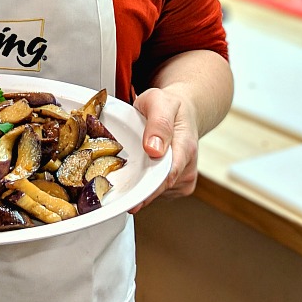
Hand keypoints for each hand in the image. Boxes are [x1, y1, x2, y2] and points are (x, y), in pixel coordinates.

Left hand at [129, 85, 198, 212]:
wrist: (181, 112)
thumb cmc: (169, 106)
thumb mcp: (159, 102)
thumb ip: (158, 123)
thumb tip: (153, 150)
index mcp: (185, 147)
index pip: (167, 175)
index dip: (148, 190)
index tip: (130, 199)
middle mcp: (187, 167)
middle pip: (159, 188)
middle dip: (137, 189)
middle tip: (114, 189)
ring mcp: (183, 178)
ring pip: (156, 192)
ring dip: (139, 185)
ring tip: (126, 170)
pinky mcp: (176, 185)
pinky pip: (156, 192)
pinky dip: (143, 184)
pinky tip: (136, 173)